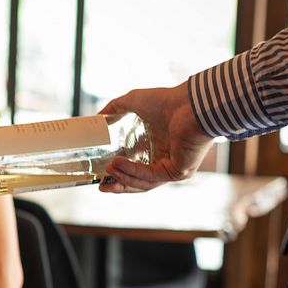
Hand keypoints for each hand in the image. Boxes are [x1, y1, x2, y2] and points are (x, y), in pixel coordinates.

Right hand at [99, 82, 214, 192]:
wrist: (189, 105)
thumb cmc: (166, 101)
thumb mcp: (133, 102)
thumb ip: (114, 108)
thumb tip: (98, 117)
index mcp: (156, 147)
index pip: (135, 167)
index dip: (118, 172)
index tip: (101, 174)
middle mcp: (164, 159)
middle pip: (138, 180)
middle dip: (119, 184)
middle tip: (101, 186)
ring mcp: (172, 168)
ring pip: (143, 182)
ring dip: (123, 178)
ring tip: (108, 171)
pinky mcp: (177, 172)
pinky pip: (150, 176)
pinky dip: (132, 171)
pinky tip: (117, 164)